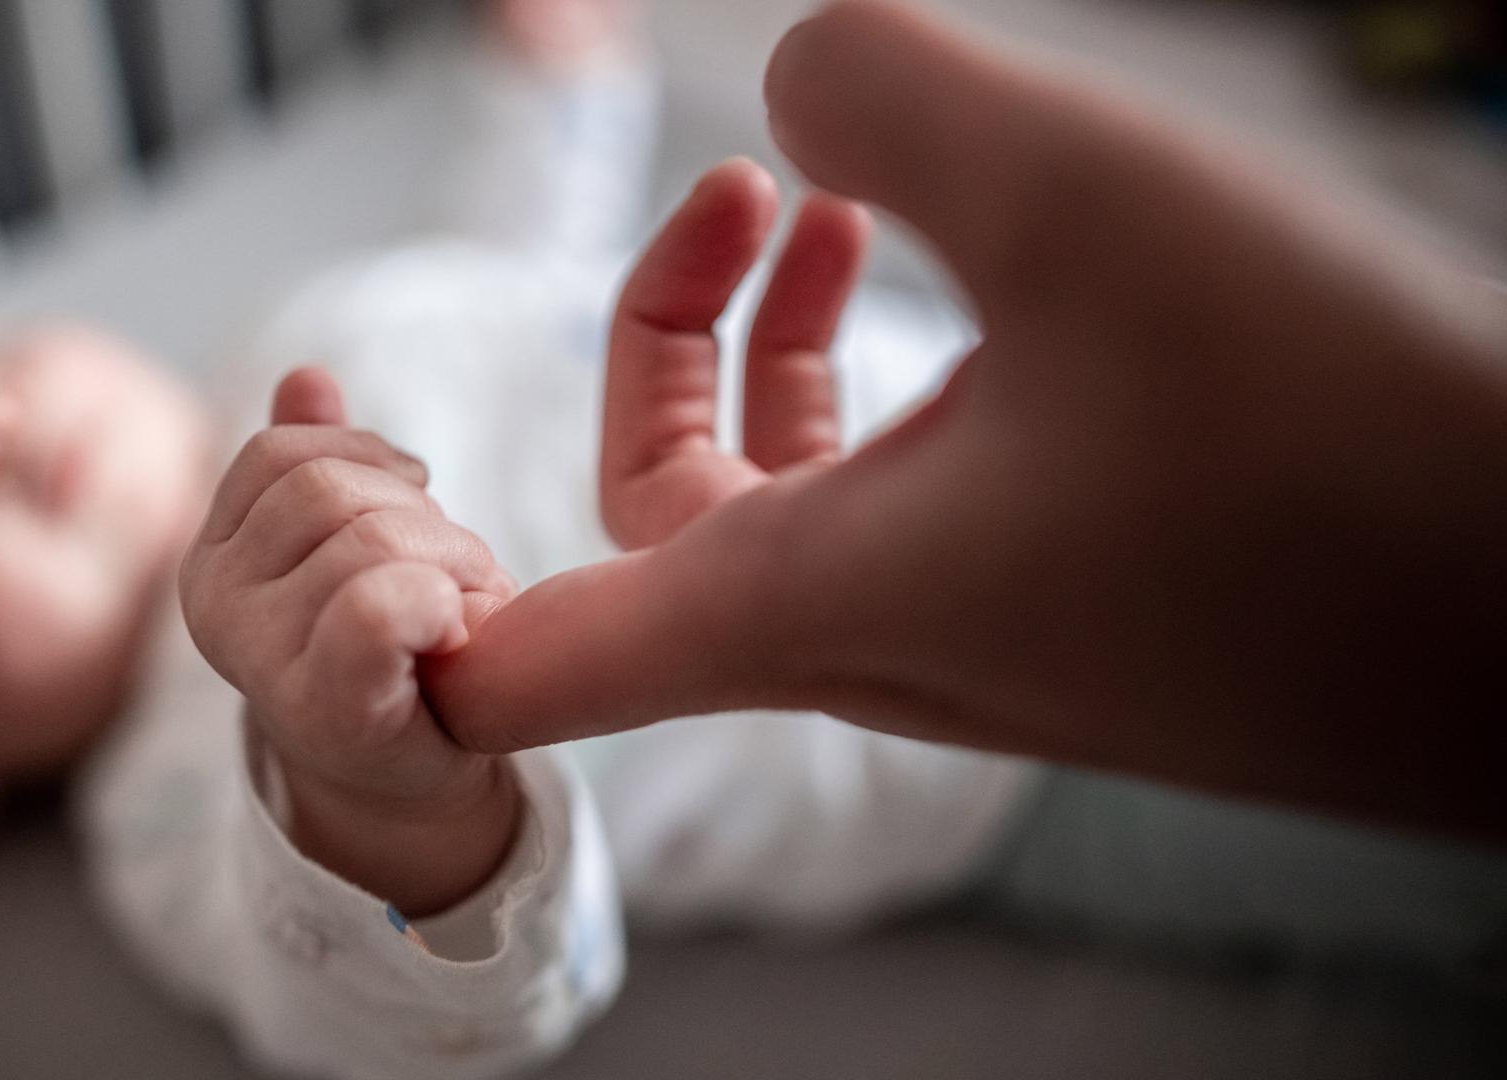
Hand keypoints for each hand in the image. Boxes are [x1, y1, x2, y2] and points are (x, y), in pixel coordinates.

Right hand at [181, 368, 520, 913]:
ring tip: (463, 612)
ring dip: (452, 563)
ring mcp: (260, 662)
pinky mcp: (325, 709)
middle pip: (326, 491)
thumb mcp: (350, 544)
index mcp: (211, 556)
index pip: (282, 453)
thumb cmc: (392, 649)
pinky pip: (379, 608)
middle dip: (420, 516)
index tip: (419, 501)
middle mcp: (212, 606)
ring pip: (369, 540)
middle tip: (461, 574)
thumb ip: (321, 465)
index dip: (369, 460)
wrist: (412, 779)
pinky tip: (454, 634)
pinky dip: (439, 603)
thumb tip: (308, 376)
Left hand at [428, 1, 1506, 841]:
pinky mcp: (1070, 617)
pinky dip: (893, 388)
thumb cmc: (1336, 446)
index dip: (405, 621)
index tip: (371, 507)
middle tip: (758, 194)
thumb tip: (791, 81)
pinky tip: (991, 280)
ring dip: (778, 354)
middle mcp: (869, 648)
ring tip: (852, 202)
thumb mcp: (1091, 198)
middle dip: (659, 339)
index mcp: (805, 599)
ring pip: (787, 511)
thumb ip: (893, 91)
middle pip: (652, 533)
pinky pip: (906, 509)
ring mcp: (975, 644)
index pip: (518, 668)